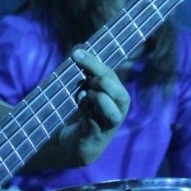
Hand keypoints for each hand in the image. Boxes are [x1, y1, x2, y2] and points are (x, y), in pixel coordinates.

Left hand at [58, 47, 130, 164]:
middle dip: (104, 83)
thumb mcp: (80, 89)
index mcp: (114, 96)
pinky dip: (88, 113)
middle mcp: (116, 112)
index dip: (95, 64)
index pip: (111, 76)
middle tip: (89, 81)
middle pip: (122, 96)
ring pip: (114, 114)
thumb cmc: (77, 112)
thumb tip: (78, 47)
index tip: (77, 53)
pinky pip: (96, 125)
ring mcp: (107, 127)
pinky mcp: (95, 139)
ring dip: (101, 100)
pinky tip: (80, 104)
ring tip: (87, 94)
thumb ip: (81, 71)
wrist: (68, 143)